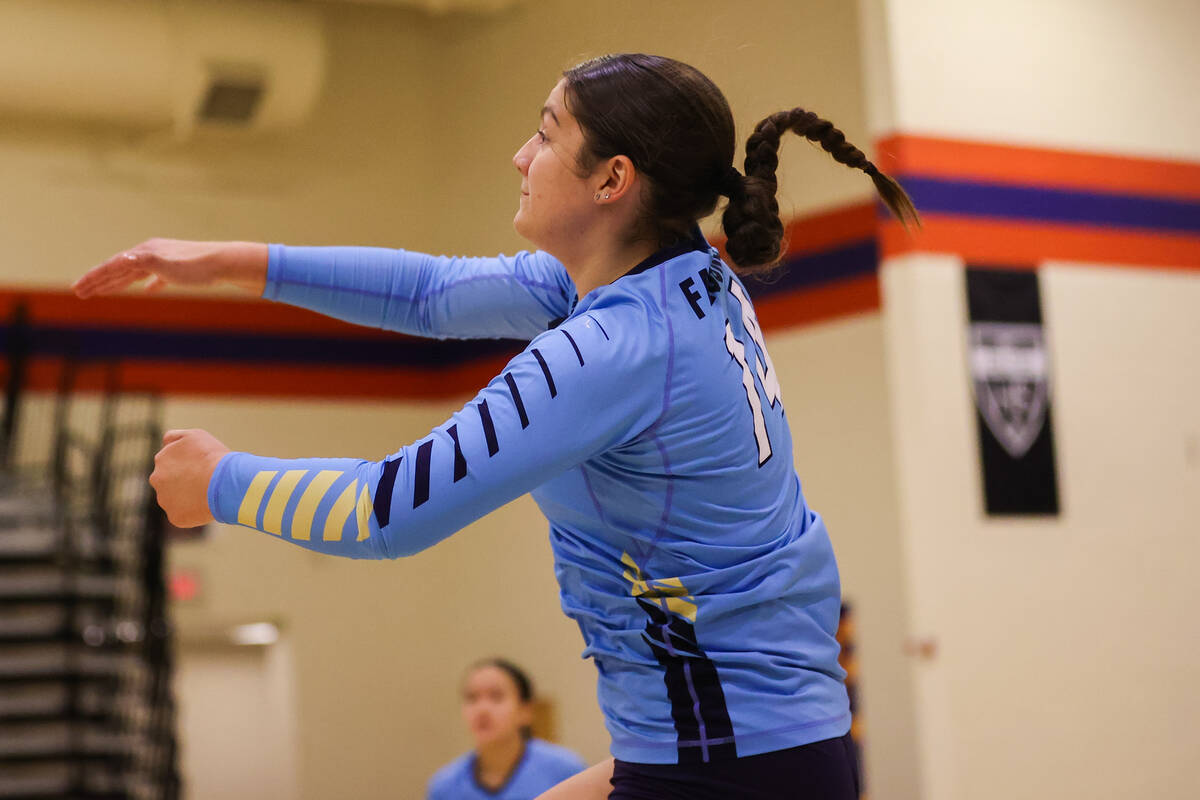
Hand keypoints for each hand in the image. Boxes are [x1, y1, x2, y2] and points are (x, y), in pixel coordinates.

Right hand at [71, 239, 267, 297]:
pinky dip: (148, 284)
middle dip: (99, 281)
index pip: (112, 266)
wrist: (226, 263)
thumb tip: (122, 258)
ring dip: (117, 282)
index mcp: (145, 252)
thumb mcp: (166, 265)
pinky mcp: (179, 269)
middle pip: (119, 268)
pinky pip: (157, 277)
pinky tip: (147, 290)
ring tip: (103, 291)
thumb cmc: (197, 267)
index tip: (77, 290)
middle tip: (79, 293)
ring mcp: (165, 260)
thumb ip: (144, 262)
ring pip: (136, 272)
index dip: (94, 278)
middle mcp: (151, 253)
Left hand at [150, 429, 230, 527]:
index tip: (201, 467)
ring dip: (187, 497)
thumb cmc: (212, 457)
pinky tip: (206, 505)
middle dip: (183, 482)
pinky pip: (183, 515)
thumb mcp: (195, 435)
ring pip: (175, 499)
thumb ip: (175, 437)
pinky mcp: (175, 517)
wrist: (223, 482)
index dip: (187, 465)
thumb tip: (165, 443)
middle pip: (169, 482)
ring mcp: (165, 500)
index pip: (170, 463)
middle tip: (204, 481)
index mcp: (161, 459)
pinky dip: (193, 512)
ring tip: (207, 494)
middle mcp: (157, 480)